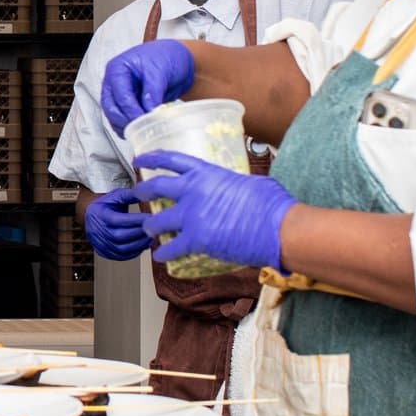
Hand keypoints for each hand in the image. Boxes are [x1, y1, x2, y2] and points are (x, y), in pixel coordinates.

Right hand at [84, 188, 154, 260]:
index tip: (151, 217)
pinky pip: (120, 256)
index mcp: (100, 214)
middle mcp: (97, 231)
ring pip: (121, 248)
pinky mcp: (103, 252)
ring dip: (138, 244)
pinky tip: (143, 245)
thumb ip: (131, 195)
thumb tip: (148, 193)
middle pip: (119, 236)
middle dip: (139, 233)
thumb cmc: (105, 205)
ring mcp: (99, 243)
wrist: (90, 216)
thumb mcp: (115, 196)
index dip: (135, 220)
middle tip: (154, 228)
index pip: (118, 220)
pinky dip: (134, 253)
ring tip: (151, 237)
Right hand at [99, 40, 196, 130]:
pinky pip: (123, 120)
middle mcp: (115, 83)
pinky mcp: (129, 105)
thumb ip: (153, 91)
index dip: (130, 110)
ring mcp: (120, 95)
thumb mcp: (160, 70)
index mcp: (117, 69)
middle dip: (125, 120)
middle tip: (141, 128)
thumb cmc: (166, 56)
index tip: (143, 120)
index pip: (119, 95)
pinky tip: (142, 130)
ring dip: (127, 126)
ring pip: (114, 117)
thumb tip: (149, 110)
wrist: (178, 60)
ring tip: (144, 130)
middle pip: (111, 108)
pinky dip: (131, 127)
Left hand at [132, 151, 292, 271]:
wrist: (278, 228)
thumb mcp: (248, 182)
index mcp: (206, 173)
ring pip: (156, 221)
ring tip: (148, 229)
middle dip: (143, 191)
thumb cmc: (271, 204)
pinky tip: (159, 256)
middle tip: (138, 194)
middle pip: (156, 187)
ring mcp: (191, 215)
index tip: (140, 160)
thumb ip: (230, 184)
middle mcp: (193, 191)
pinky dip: (163, 253)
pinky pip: (170, 248)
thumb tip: (232, 189)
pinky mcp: (195, 240)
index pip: (172, 160)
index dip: (152, 159)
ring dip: (150, 226)